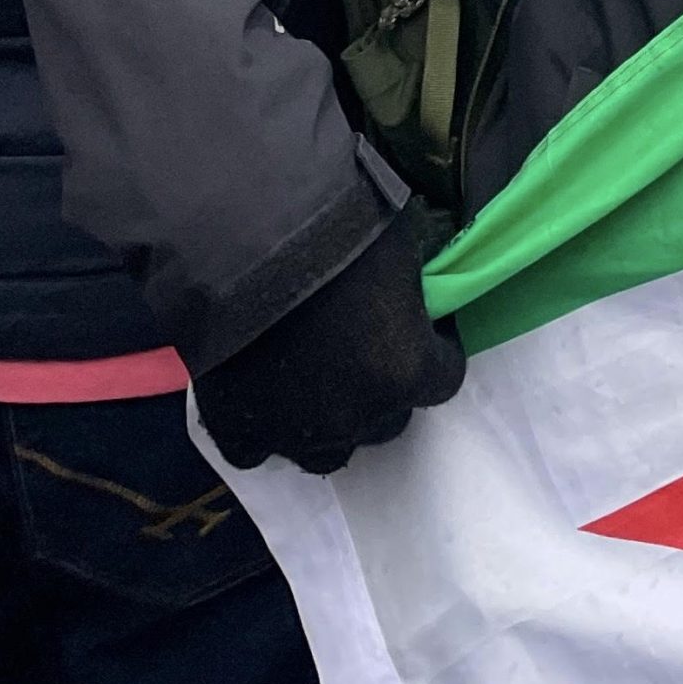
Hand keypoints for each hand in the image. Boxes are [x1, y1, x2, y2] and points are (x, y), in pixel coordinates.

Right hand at [192, 213, 465, 474]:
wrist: (246, 240)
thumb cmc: (341, 232)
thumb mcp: (400, 254)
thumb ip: (409, 293)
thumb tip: (408, 296)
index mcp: (408, 371)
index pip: (443, 380)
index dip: (434, 353)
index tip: (424, 331)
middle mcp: (358, 415)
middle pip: (386, 423)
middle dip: (382, 392)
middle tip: (365, 355)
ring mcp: (296, 431)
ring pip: (327, 451)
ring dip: (329, 422)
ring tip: (314, 385)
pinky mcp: (238, 432)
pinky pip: (258, 451)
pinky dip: (264, 429)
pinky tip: (261, 398)